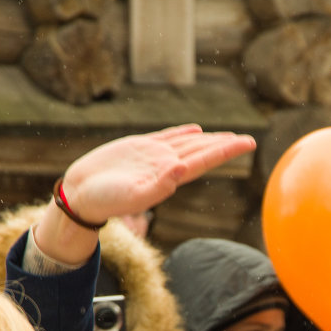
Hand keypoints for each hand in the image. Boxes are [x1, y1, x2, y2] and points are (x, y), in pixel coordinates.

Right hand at [36, 125, 255, 264]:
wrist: (81, 195)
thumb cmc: (104, 200)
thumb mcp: (131, 196)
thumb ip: (157, 186)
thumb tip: (181, 169)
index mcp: (169, 176)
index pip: (205, 159)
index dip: (227, 150)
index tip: (249, 142)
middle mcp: (166, 165)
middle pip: (202, 151)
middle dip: (225, 145)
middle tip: (248, 139)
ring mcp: (154, 156)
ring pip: (188, 143)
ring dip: (209, 139)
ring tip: (227, 135)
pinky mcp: (139, 148)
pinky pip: (168, 137)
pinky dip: (184, 133)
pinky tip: (195, 131)